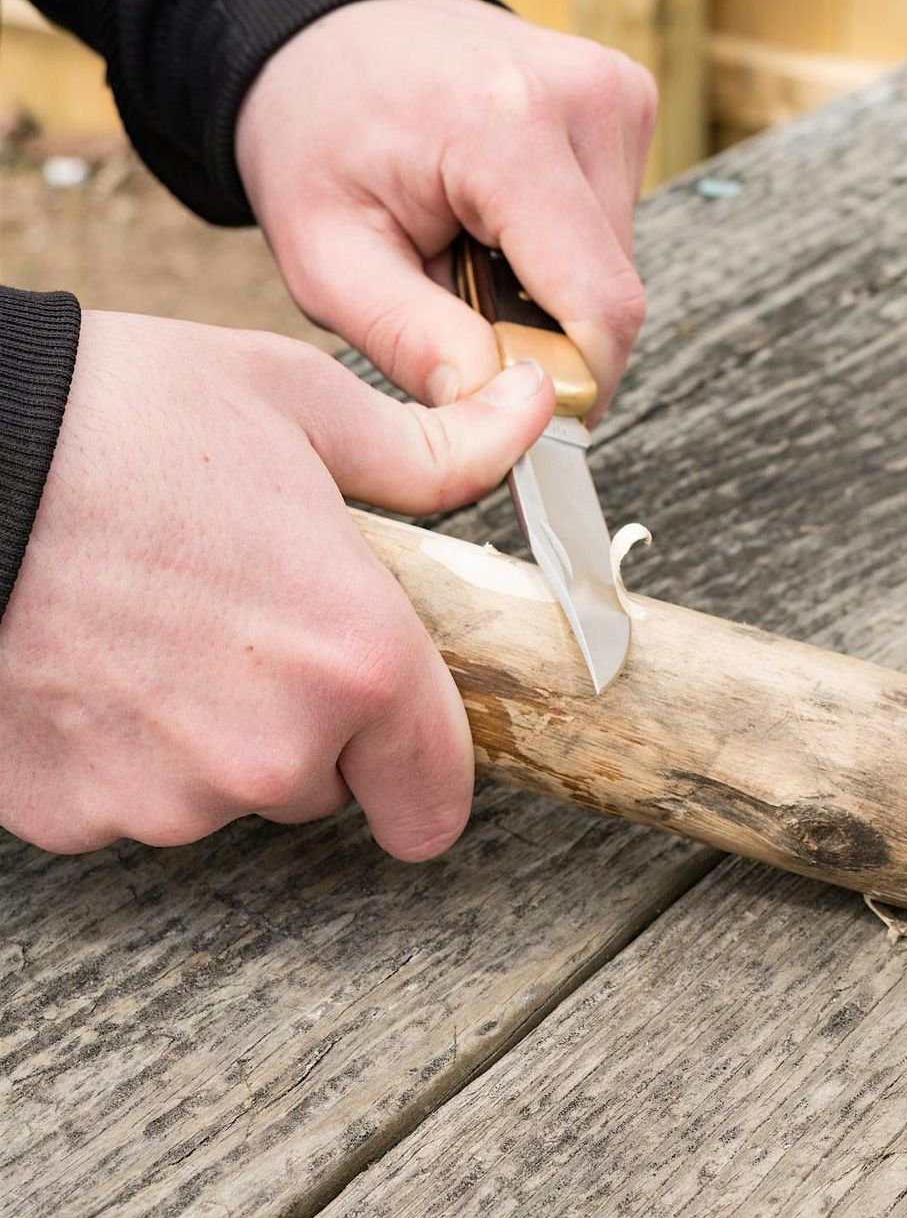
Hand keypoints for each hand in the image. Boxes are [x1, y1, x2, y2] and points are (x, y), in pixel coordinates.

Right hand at [0, 312, 552, 857]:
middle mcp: (267, 752)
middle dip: (305, 718)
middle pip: (322, 782)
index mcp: (354, 660)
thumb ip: (434, 448)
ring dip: (205, 731)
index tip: (402, 734)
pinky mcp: (64, 812)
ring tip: (151, 617)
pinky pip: (121, 797)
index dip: (423, 765)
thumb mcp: (301, 405)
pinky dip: (115, 746)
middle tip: (245, 610)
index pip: (436, 798)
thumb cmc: (120, 418)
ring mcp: (158, 795)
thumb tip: (532, 412)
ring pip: (219, 790)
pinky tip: (86, 655)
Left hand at [235, 0, 657, 418]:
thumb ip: (409, 339)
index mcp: (508, 131)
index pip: (600, 304)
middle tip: (454, 312)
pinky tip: (493, 219)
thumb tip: (498, 412)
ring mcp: (614, 91)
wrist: (320, 29)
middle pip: (611, 291)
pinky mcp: (624, 98)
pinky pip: (611, 222)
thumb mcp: (322, 257)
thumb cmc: (315, 138)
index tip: (519, 420)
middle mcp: (585, 97)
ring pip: (616, 263)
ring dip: (549, 291)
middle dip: (545, 334)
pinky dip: (557, 248)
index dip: (575, 386)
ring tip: (465, 252)